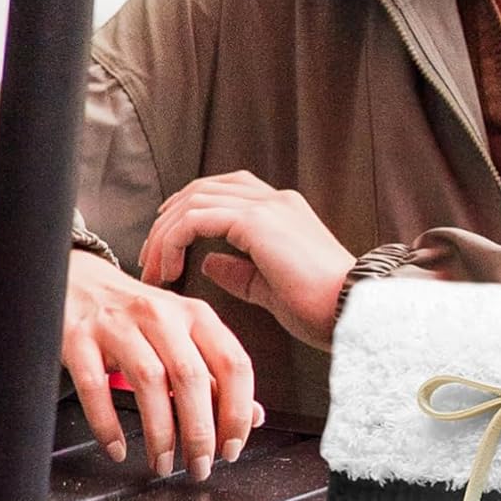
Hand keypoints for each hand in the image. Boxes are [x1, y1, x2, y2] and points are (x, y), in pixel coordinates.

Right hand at [62, 250, 260, 480]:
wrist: (76, 280)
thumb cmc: (136, 316)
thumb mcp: (183, 335)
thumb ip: (217, 374)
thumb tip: (254, 416)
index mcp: (195, 316)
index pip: (233, 365)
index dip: (238, 412)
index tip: (232, 447)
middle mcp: (160, 315)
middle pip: (191, 378)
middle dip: (199, 432)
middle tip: (199, 466)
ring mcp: (116, 325)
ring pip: (149, 382)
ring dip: (160, 432)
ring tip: (163, 463)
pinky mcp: (77, 338)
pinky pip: (95, 387)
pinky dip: (108, 424)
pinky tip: (118, 447)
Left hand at [139, 171, 355, 351]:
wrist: (352, 311)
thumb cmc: (322, 309)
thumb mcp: (272, 289)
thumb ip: (240, 271)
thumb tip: (208, 262)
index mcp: (284, 211)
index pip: (225, 192)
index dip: (188, 209)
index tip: (166, 243)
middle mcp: (275, 200)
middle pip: (203, 189)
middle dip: (168, 221)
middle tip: (149, 259)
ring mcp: (267, 206)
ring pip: (193, 201)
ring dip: (165, 234)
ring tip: (154, 269)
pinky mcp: (255, 222)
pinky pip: (195, 219)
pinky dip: (173, 241)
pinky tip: (168, 269)